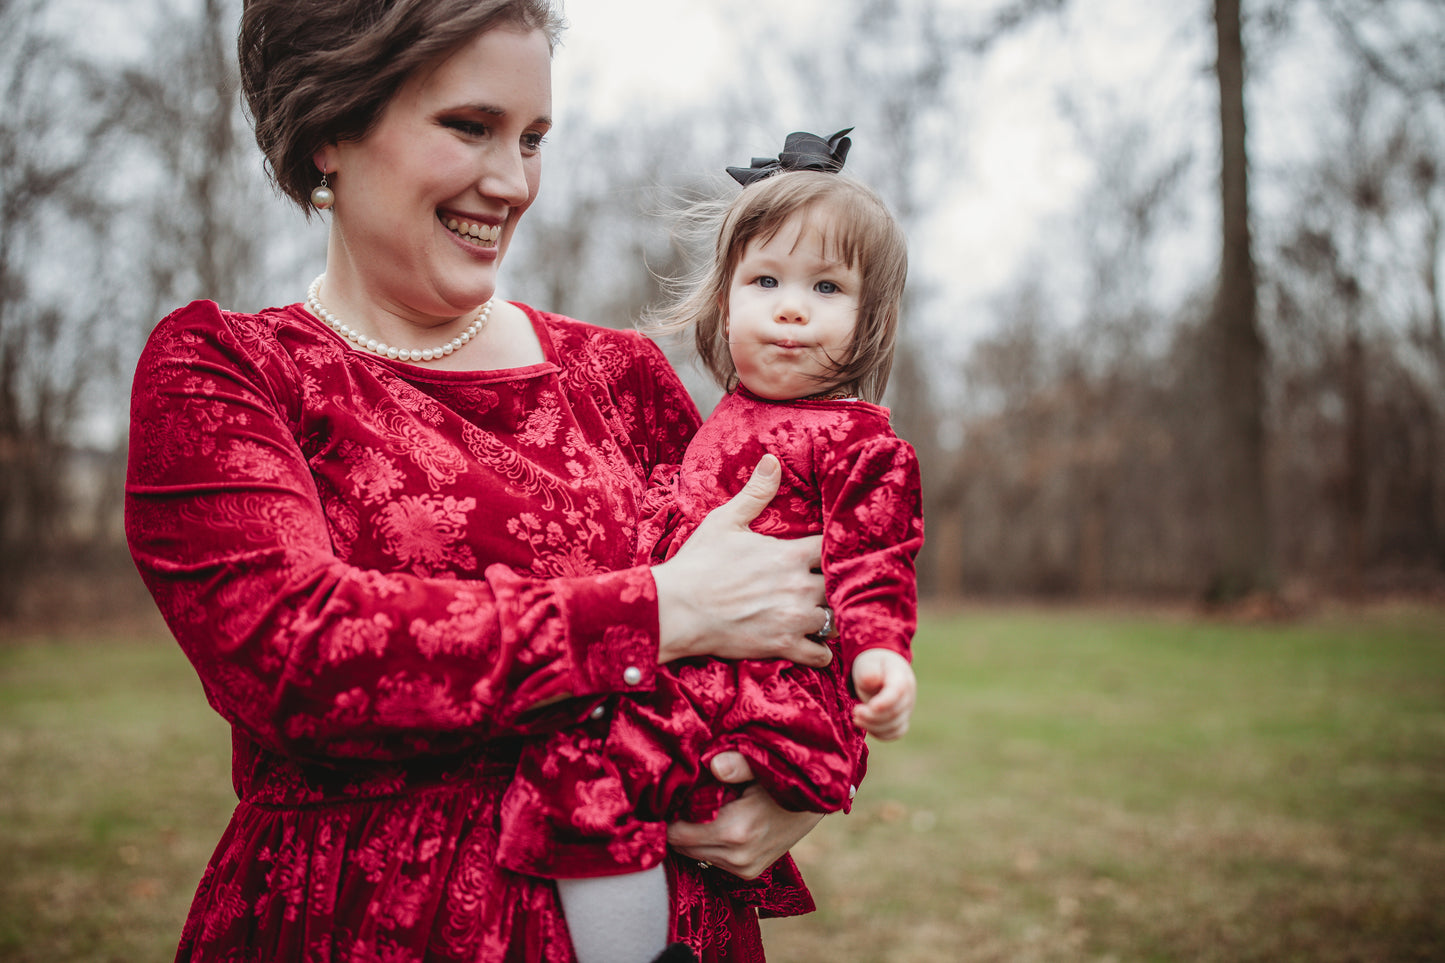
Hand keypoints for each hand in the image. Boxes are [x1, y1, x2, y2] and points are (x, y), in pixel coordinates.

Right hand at [652, 455, 830, 666]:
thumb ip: (755, 493)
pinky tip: (812, 643)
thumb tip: (772, 460)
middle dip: (836, 585)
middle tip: (827, 586)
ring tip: (821, 613)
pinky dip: (821, 651)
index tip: (829, 553)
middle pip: (840, 585)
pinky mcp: (783, 646)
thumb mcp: (724, 521)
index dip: (835, 550)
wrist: (675, 610)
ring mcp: (794, 619)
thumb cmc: (698, 565)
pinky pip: (821, 655)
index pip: (833, 549)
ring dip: (831, 617)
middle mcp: (799, 587)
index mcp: (789, 555)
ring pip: (836, 620)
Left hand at [666, 751, 822, 879]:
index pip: (676, 833)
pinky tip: (715, 820)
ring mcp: (744, 869)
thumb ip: (738, 763)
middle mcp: (737, 857)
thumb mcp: (763, 763)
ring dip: (691, 833)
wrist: (818, 799)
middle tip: (680, 796)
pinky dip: (706, 842)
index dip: (667, 812)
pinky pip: (710, 859)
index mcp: (736, 830)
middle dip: (677, 823)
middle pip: (681, 846)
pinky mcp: (748, 873)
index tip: (668, 793)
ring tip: (700, 806)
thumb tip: (715, 765)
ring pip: (694, 854)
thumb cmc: (785, 775)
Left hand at [851, 648, 915, 740]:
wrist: (880, 671)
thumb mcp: (867, 664)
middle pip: (895, 712)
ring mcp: (907, 709)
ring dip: (873, 726)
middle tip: (855, 712)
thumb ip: (869, 671)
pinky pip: (895, 733)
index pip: (897, 692)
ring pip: (895, 726)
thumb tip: (872, 680)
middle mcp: (908, 695)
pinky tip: (865, 725)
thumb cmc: (872, 666)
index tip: (867, 707)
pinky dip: (880, 734)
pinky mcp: (902, 720)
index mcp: (901, 677)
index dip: (884, 702)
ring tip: (856, 718)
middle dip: (872, 716)